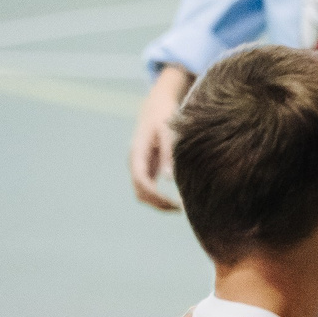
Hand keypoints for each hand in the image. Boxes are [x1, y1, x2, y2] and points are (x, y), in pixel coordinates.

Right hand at [130, 64, 194, 209]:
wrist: (155, 107)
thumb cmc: (164, 117)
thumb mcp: (168, 132)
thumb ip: (168, 154)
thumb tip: (169, 179)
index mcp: (136, 153)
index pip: (141, 181)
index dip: (155, 195)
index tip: (174, 204)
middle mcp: (135, 163)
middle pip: (140, 192)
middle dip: (158, 203)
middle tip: (183, 209)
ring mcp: (140, 166)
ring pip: (144, 193)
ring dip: (159, 203)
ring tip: (183, 207)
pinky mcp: (147, 168)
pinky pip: (150, 188)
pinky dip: (160, 196)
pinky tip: (179, 199)